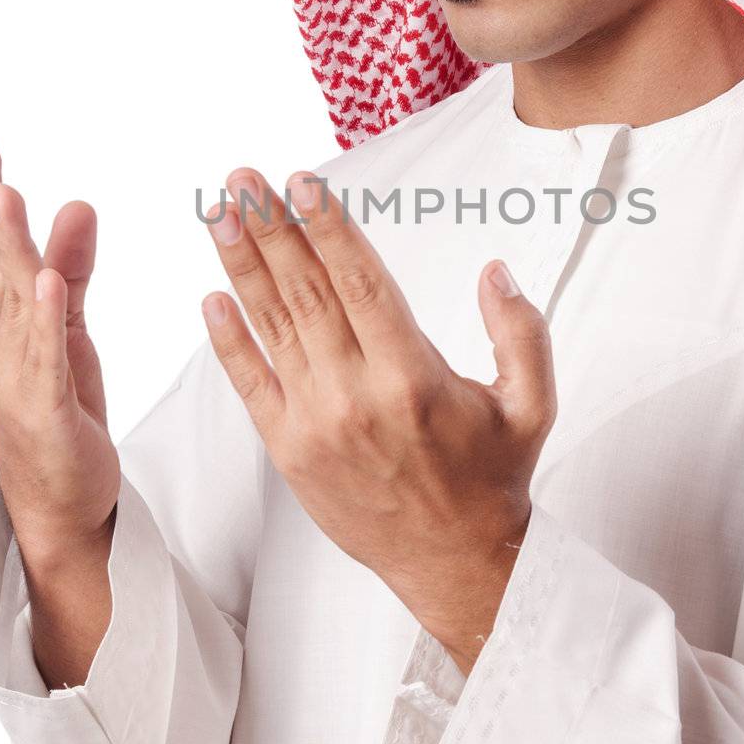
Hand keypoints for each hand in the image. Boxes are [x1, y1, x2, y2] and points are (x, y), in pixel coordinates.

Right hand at [0, 135, 119, 566]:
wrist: (61, 494)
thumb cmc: (58, 403)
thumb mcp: (67, 323)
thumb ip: (69, 265)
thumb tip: (78, 204)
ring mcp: (9, 374)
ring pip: (10, 299)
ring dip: (10, 248)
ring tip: (6, 196)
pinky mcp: (42, 406)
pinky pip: (43, 355)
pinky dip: (44, 317)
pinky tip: (46, 281)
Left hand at [201, 167, 557, 664]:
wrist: (453, 563)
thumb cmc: (492, 477)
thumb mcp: (531, 404)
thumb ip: (521, 332)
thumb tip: (496, 270)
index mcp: (412, 376)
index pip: (359, 281)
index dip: (327, 226)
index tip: (301, 181)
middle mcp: (356, 394)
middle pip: (305, 292)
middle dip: (271, 228)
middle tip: (242, 179)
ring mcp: (315, 423)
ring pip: (272, 327)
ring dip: (241, 266)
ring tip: (220, 214)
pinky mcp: (289, 451)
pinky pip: (251, 384)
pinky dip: (229, 341)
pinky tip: (211, 297)